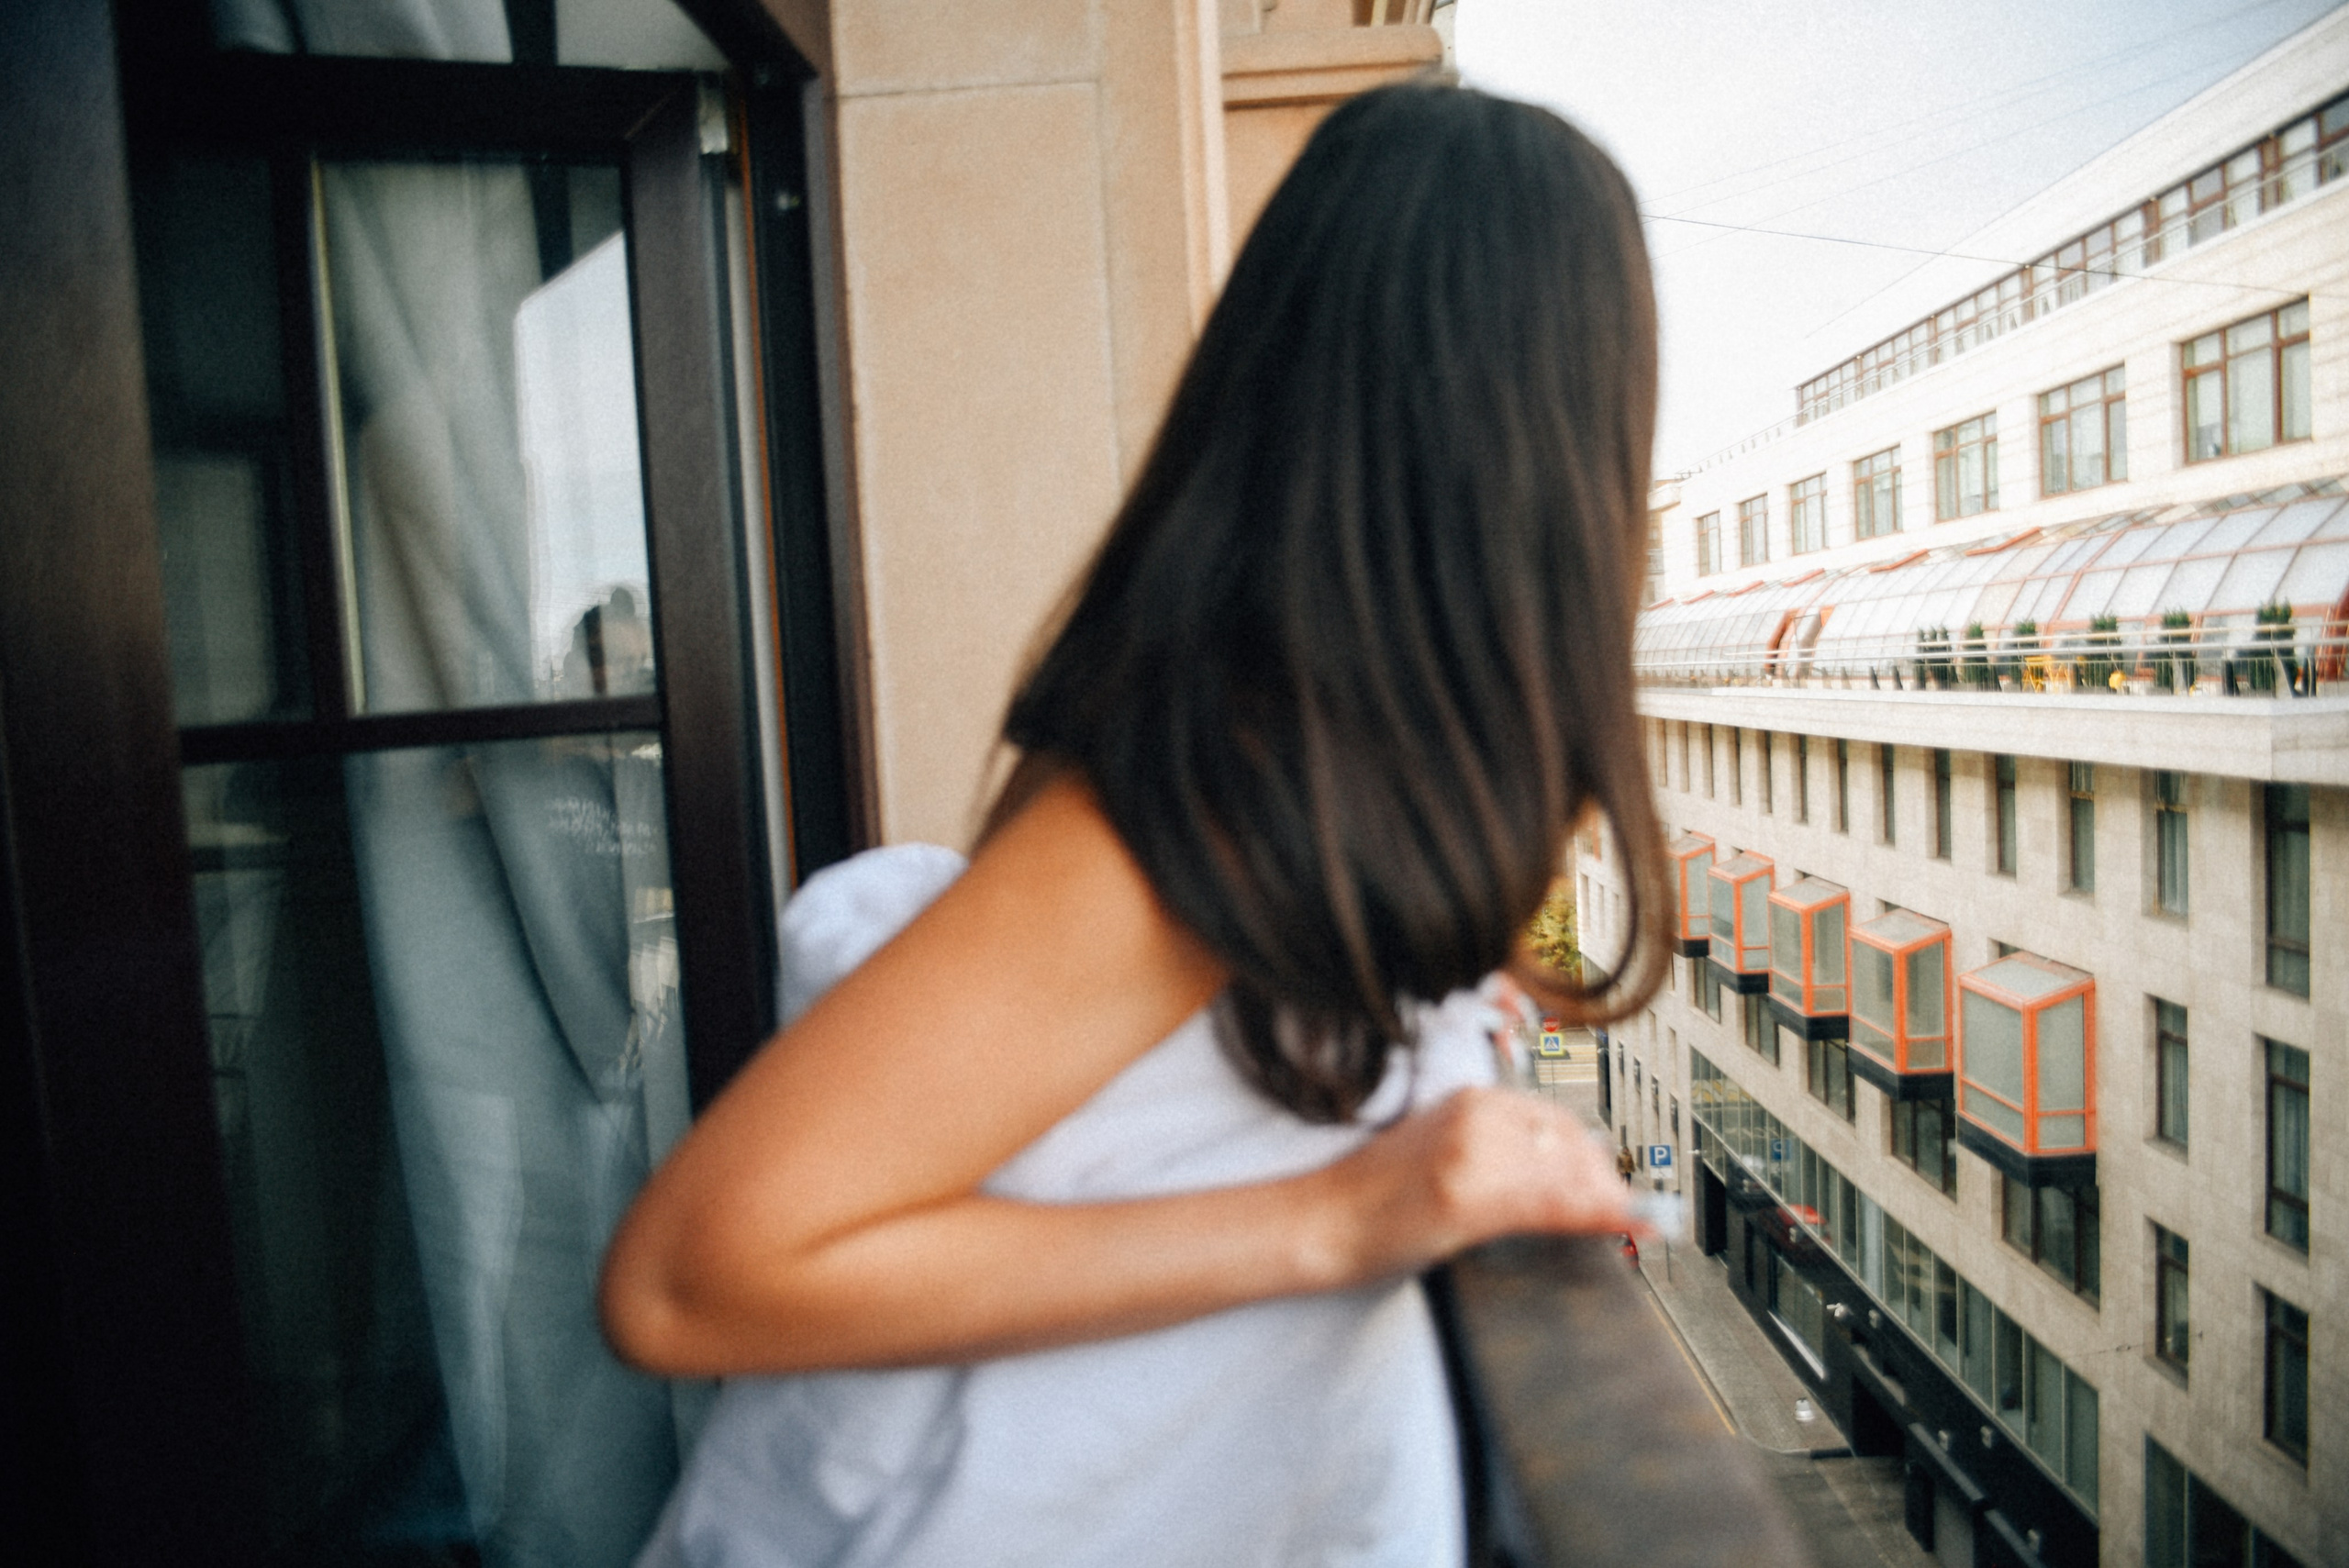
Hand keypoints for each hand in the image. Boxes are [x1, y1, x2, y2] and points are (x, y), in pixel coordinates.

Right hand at [1323, 1086, 1635, 1281]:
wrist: (1320, 1220)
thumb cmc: (1372, 1195)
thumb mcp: (1441, 1152)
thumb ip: (1496, 1149)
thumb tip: (1562, 1173)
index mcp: (1470, 1099)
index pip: (1557, 1122)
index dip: (1594, 1159)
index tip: (1616, 1187)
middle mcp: (1475, 1115)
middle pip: (1571, 1146)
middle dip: (1606, 1182)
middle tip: (1627, 1214)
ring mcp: (1471, 1154)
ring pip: (1567, 1175)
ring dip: (1609, 1202)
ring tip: (1633, 1225)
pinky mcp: (1466, 1196)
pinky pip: (1549, 1205)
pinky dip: (1597, 1215)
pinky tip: (1624, 1224)